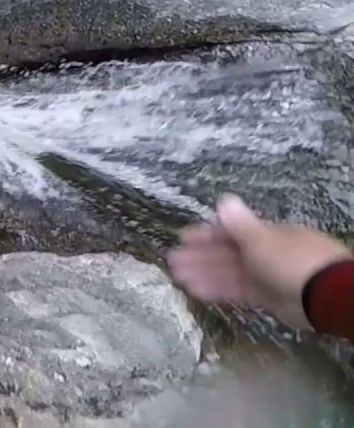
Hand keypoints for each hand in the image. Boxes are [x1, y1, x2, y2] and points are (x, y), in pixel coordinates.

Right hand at [167, 194, 352, 329]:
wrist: (324, 296)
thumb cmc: (291, 260)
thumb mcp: (261, 238)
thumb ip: (238, 223)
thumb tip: (222, 199)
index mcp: (264, 234)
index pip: (230, 231)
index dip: (206, 234)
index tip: (183, 238)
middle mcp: (264, 252)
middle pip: (226, 252)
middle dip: (199, 256)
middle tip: (171, 260)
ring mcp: (266, 275)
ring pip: (229, 272)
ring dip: (203, 273)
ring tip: (177, 276)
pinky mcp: (267, 297)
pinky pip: (237, 290)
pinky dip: (217, 290)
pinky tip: (196, 291)